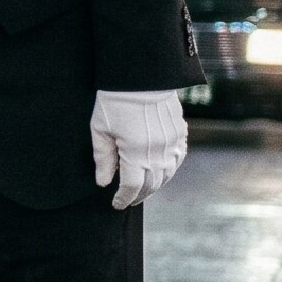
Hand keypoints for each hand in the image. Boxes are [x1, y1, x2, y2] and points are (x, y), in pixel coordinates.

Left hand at [90, 89, 187, 209]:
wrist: (141, 77)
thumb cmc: (114, 101)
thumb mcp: (100, 130)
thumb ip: (103, 159)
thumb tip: (103, 183)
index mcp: (136, 153)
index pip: (132, 186)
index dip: (124, 198)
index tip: (117, 204)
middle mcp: (158, 151)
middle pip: (152, 184)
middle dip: (139, 195)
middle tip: (128, 200)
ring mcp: (172, 143)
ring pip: (167, 174)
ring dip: (155, 185)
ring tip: (142, 188)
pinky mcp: (180, 133)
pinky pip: (178, 158)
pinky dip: (170, 168)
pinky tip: (161, 169)